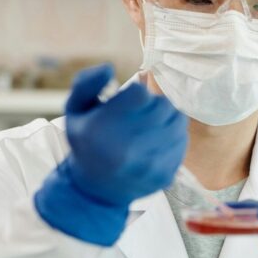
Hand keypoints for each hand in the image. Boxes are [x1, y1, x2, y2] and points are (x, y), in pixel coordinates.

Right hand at [34, 63, 187, 245]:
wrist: (95, 190)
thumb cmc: (87, 143)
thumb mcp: (75, 110)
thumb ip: (87, 83)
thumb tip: (109, 67)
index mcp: (102, 129)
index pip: (140, 93)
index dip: (137, 93)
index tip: (130, 101)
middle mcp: (127, 148)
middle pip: (162, 105)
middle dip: (153, 104)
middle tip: (141, 113)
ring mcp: (149, 164)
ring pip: (177, 120)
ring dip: (166, 117)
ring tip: (150, 125)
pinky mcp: (165, 174)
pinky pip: (182, 140)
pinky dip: (173, 136)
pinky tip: (157, 141)